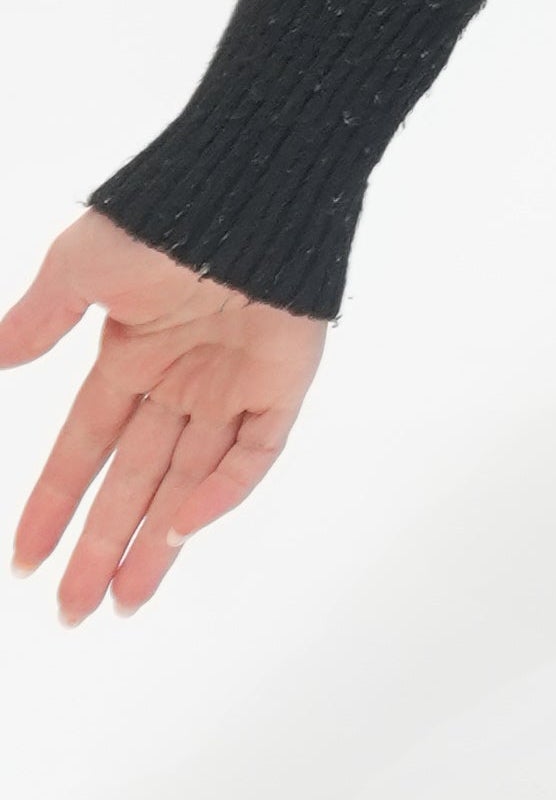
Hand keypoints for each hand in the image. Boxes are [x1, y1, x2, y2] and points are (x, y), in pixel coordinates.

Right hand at [4, 211, 326, 623]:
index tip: (23, 557)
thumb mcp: (81, 268)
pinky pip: (255, 450)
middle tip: (72, 610)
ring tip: (122, 602)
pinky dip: (223, 490)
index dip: (53, 504)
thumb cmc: (166, 217)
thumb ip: (39, 320)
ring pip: (191, 482)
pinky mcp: (285, 380)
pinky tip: (183, 528)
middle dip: (101, 546)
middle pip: (134, 482)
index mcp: (130, 357)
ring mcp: (233, 384)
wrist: (251, 188)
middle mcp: (180, 381)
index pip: (84, 449)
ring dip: (157, 542)